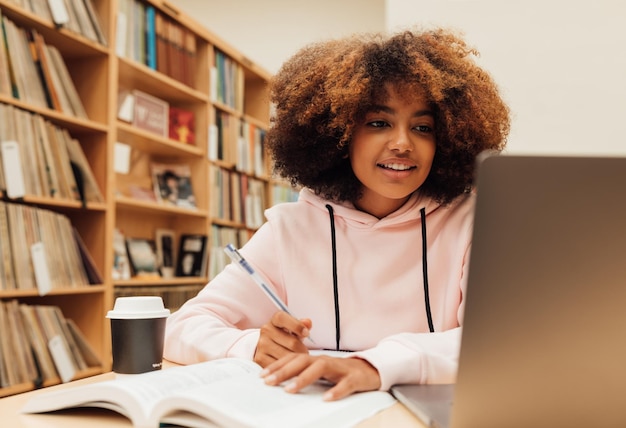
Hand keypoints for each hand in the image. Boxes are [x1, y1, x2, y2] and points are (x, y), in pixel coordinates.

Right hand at [254, 311, 311, 366]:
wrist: (267, 347)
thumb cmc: (285, 336)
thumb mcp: (293, 328)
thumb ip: (301, 325)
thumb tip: (308, 322)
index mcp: (275, 320)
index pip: (283, 318)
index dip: (296, 325)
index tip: (307, 333)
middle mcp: (266, 330)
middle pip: (292, 342)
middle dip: (303, 350)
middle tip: (306, 354)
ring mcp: (262, 345)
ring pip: (287, 356)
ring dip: (297, 361)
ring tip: (300, 361)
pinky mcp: (260, 359)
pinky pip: (280, 366)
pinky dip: (288, 368)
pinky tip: (291, 367)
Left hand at [260, 353, 381, 400]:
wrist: (372, 370)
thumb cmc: (342, 373)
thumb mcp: (321, 372)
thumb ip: (305, 374)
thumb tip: (281, 383)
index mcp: (316, 360)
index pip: (294, 359)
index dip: (278, 365)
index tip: (262, 375)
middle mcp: (326, 361)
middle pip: (302, 361)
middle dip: (284, 371)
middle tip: (268, 382)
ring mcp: (340, 368)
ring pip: (320, 368)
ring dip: (304, 379)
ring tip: (290, 390)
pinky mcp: (355, 378)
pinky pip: (345, 384)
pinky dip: (336, 391)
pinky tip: (326, 399)